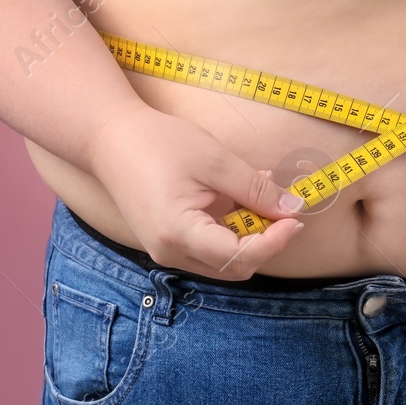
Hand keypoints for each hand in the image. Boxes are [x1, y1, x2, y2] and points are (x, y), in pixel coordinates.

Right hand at [84, 103, 305, 280]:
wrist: (109, 138)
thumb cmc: (158, 143)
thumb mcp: (214, 160)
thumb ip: (254, 190)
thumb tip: (292, 208)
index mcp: (179, 234)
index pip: (239, 257)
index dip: (274, 241)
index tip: (296, 218)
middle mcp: (171, 253)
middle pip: (234, 266)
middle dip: (265, 242)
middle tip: (285, 209)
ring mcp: (166, 251)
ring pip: (223, 260)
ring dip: (249, 235)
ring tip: (260, 194)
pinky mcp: (166, 242)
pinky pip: (208, 247)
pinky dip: (230, 229)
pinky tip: (237, 198)